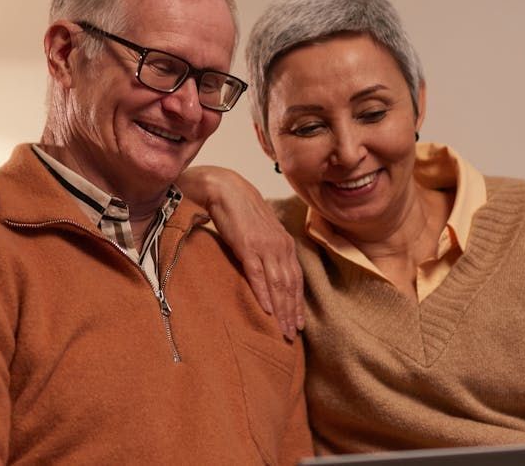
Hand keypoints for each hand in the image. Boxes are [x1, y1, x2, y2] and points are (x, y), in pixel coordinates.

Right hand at [180, 166, 304, 339]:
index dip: (298, 304)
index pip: (296, 280)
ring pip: (278, 284)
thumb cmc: (240, 211)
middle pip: (290, 286)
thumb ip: (267, 251)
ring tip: (282, 330)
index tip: (298, 324)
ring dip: (281, 310)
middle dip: (291, 313)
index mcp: (284, 244)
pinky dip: (264, 294)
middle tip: (292, 335)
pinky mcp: (247, 246)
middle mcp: (279, 247)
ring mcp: (264, 247)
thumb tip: (268, 272)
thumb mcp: (260, 233)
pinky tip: (267, 310)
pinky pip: (258, 274)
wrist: (225, 189)